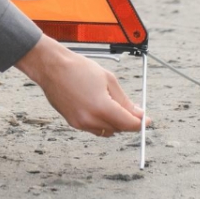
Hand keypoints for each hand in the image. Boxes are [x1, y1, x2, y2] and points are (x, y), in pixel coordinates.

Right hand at [15, 36, 147, 135]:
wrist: (52, 67)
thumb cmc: (79, 68)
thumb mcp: (108, 80)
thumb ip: (124, 100)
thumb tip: (138, 113)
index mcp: (101, 107)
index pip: (128, 124)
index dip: (140, 123)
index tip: (147, 120)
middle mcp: (90, 119)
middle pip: (118, 129)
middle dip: (128, 122)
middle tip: (134, 110)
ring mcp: (80, 123)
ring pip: (106, 131)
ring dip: (115, 123)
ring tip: (115, 106)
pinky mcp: (72, 123)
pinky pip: (94, 128)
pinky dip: (102, 122)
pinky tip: (102, 108)